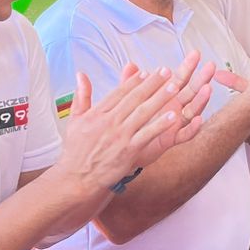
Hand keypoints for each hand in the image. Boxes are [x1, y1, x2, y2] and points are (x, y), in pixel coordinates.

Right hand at [57, 54, 216, 192]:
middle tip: (166, 71)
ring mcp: (120, 136)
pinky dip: (160, 125)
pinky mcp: (129, 150)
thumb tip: (81, 74)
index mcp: (97, 113)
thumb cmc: (76, 150)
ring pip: (143, 113)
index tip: (147, 71)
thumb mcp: (74, 120)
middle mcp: (110, 121)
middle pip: (134, 98)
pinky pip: (148, 134)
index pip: (119, 92)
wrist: (77, 178)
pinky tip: (173, 117)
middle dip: (152, 83)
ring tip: (174, 87)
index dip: (134, 81)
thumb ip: (81, 96)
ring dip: (160, 99)